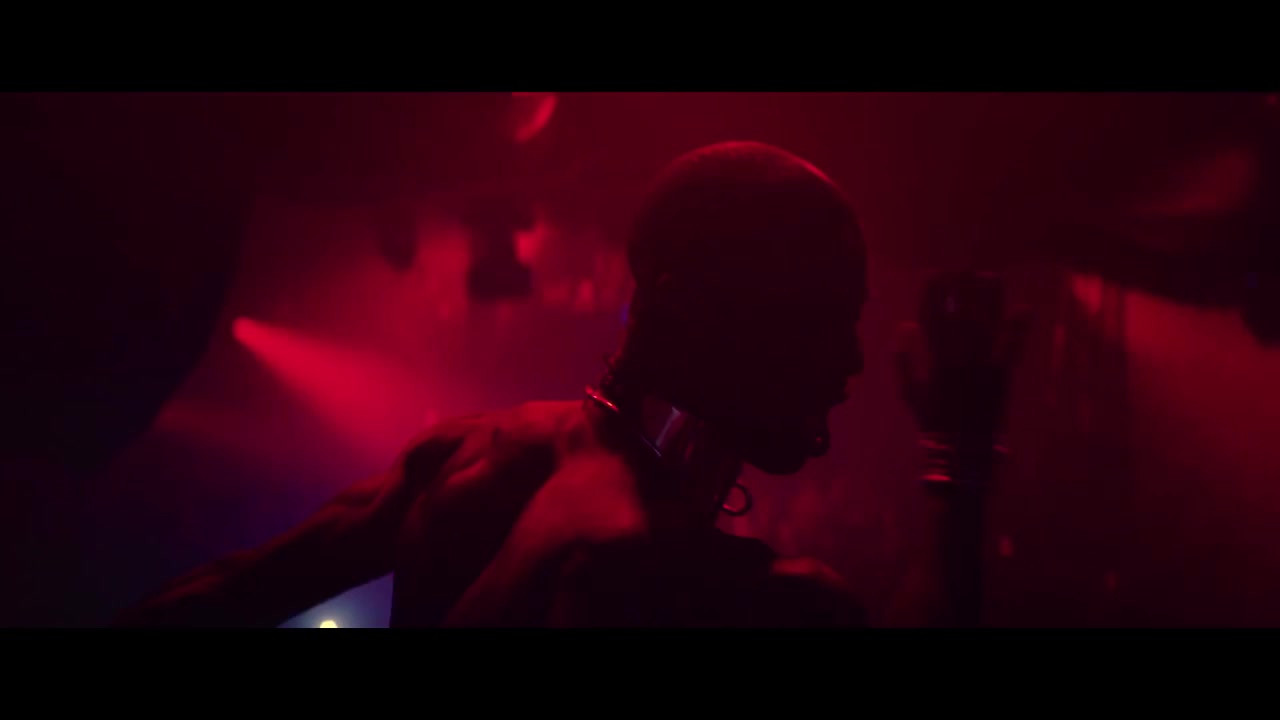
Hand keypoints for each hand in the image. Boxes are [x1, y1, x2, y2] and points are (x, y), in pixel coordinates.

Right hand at [892, 271, 1029, 440]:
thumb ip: (905, 360)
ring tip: (992, 277)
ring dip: (989, 300)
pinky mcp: (1002, 377)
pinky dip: (1019, 328)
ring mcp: (982, 367)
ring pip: (986, 326)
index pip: (934, 320)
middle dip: (963, 290)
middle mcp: (959, 360)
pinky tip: (1026, 307)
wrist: (961, 449)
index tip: (936, 274)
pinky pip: (1012, 349)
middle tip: (965, 268)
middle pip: (962, 316)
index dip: (935, 295)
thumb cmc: (933, 421)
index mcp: (935, 362)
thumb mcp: (910, 393)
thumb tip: (905, 326)